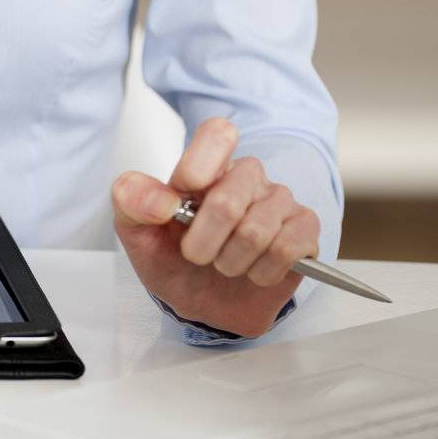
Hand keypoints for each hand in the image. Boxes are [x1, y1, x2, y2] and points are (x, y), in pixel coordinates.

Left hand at [111, 117, 319, 338]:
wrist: (204, 305)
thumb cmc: (174, 260)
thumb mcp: (137, 233)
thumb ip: (132, 202)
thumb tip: (160, 200)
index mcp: (208, 165)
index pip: (218, 133)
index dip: (200, 164)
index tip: (184, 190)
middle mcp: (248, 176)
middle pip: (228, 200)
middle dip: (202, 244)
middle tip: (196, 256)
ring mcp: (280, 201)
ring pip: (257, 231)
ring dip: (230, 263)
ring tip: (226, 265)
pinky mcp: (304, 229)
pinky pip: (287, 248)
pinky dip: (261, 272)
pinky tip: (255, 271)